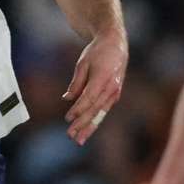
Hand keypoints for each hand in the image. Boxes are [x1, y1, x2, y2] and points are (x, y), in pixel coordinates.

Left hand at [62, 31, 126, 145]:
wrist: (116, 44)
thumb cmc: (97, 52)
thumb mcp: (83, 63)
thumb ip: (77, 82)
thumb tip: (67, 98)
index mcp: (103, 77)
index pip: (89, 98)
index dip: (78, 109)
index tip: (67, 118)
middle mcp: (111, 87)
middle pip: (95, 109)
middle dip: (83, 124)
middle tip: (71, 136)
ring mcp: (115, 92)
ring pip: (100, 113)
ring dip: (89, 127)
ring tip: (79, 139)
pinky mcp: (115, 95)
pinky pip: (103, 110)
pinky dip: (95, 120)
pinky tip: (87, 130)